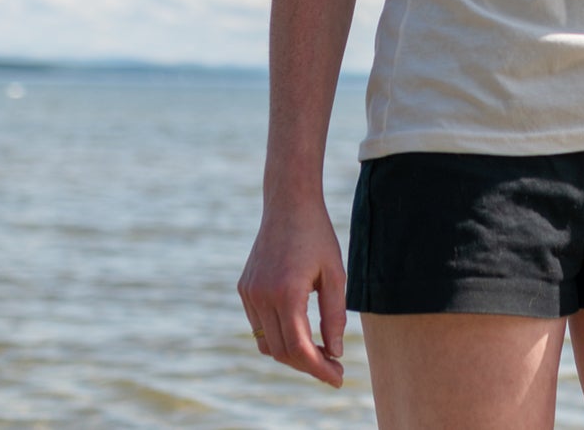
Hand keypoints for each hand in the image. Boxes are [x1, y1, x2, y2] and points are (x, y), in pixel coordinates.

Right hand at [238, 201, 346, 386]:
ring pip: (267, 343)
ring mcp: (249, 293)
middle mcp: (261, 296)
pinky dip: (278, 336)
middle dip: (308, 366)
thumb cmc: (317, 236)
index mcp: (286, 293)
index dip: (319, 369)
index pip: (300, 348)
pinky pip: (259, 326)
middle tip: (334, 369)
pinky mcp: (245, 289)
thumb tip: (334, 353)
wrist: (288, 204)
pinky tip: (301, 332)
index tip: (338, 379)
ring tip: (320, 353)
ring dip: (292, 354)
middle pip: (282, 351)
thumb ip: (334, 316)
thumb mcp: (335, 275)